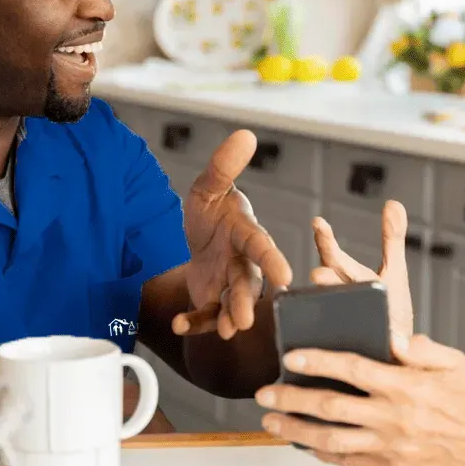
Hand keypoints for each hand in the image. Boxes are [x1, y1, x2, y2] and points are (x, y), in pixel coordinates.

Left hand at [172, 130, 292, 338]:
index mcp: (246, 234)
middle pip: (248, 283)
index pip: (261, 246)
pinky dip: (195, 322)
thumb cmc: (213, 213)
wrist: (201, 240)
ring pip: (233, 304)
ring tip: (227, 331)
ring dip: (229, 318)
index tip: (285, 276)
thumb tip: (245, 134)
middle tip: (245, 317)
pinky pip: (206, 315)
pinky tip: (179, 325)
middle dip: (246, 300)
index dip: (272, 260)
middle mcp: (244, 263)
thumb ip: (223, 166)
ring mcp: (229, 285)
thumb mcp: (208, 188)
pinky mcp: (213, 301)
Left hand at [255, 333, 464, 465]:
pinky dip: (322, 453)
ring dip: (296, 431)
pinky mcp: (391, 464)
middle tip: (264, 394)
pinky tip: (304, 444)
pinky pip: (349, 461)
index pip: (353, 369)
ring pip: (332, 439)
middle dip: (292, 399)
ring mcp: (390, 445)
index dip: (319, 362)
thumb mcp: (452, 361)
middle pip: (331, 407)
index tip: (291, 356)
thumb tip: (390, 335)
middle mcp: (393, 417)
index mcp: (405, 386)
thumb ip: (419, 347)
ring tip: (271, 422)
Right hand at [311, 200, 412, 342]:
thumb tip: (394, 203)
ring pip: (327, 315)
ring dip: (325, 312)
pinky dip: (329, 346)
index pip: (334, 255)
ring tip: (327, 307)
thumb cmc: (390, 310)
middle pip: (328, 284)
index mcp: (346, 278)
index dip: (326, 240)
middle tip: (320, 273)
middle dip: (326, 278)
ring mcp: (336, 324)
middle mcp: (337, 298)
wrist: (395, 356)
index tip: (319, 223)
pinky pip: (332, 348)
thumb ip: (392, 239)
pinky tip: (326, 348)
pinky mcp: (341, 353)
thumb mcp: (394, 272)